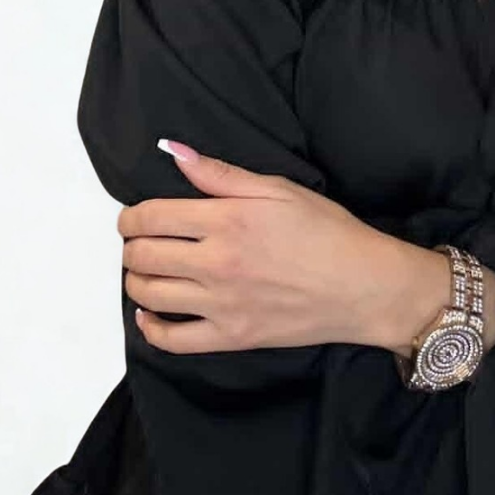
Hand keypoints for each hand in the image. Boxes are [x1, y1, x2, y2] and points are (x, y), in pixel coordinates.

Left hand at [118, 138, 412, 353]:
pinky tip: (148, 314)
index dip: (131, 216)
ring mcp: (221, 304)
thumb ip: (221, 174)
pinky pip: (173, 340)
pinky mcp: (231, 337)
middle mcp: (217, 262)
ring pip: (150, 294)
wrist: (363, 286)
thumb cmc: (328, 231)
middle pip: (143, 255)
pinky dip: (150, 328)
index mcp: (227, 220)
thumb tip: (176, 153)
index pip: (152, 217)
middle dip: (132, 246)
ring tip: (146, 270)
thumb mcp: (279, 188)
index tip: (133, 217)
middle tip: (139, 242)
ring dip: (135, 280)